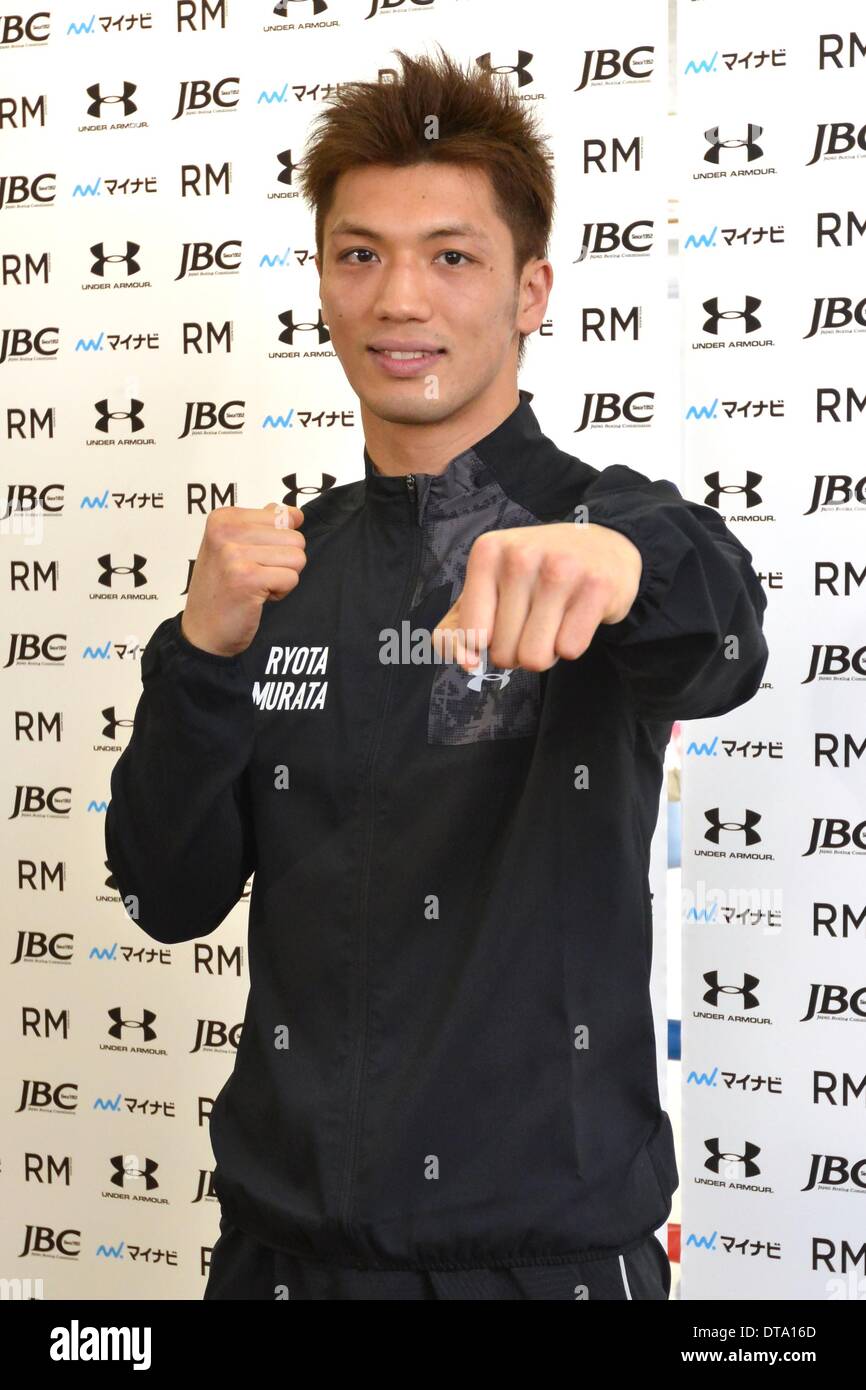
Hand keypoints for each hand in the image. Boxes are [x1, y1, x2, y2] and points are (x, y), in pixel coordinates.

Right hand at [181, 502, 305, 657]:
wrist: (202, 632)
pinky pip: (291, 578)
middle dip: (283, 562)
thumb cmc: (220, 590)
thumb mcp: (232, 547)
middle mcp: (226, 531)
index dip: (278, 543)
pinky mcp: (248, 578)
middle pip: (295, 538)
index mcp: (223, 518)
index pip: (284, 516)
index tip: (253, 558)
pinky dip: (280, 592)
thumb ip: (260, 526)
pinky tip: (256, 597)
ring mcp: (234, 554)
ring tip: (256, 586)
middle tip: (255, 576)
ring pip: (298, 558)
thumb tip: (292, 513)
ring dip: (282, 577)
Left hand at [432, 522, 641, 671]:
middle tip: (535, 618)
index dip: (488, 644)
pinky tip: (576, 616)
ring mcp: (561, 569)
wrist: (602, 548)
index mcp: (487, 552)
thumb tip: (467, 663)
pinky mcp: (596, 586)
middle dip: (519, 649)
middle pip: (504, 653)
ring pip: (535, 658)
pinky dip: (572, 644)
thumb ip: (457, 630)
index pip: (472, 637)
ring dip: (545, 652)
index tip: (503, 621)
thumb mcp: (488, 587)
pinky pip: (570, 651)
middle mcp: (521, 555)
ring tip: (554, 620)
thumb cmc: (536, 574)